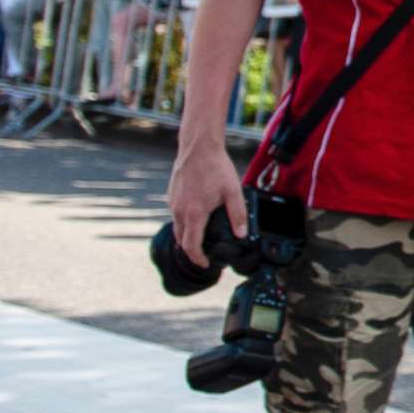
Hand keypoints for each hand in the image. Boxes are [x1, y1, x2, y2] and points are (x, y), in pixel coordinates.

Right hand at [166, 141, 245, 268]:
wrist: (198, 148)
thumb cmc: (216, 168)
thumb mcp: (233, 192)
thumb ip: (238, 215)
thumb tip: (242, 235)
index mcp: (194, 213)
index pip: (191, 245)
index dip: (197, 258)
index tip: (205, 264)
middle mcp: (179, 211)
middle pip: (182, 240)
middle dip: (192, 251)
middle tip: (205, 255)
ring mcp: (173, 203)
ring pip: (177, 228)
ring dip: (187, 237)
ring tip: (201, 240)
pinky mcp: (171, 196)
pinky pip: (176, 216)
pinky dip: (184, 223)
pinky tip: (196, 219)